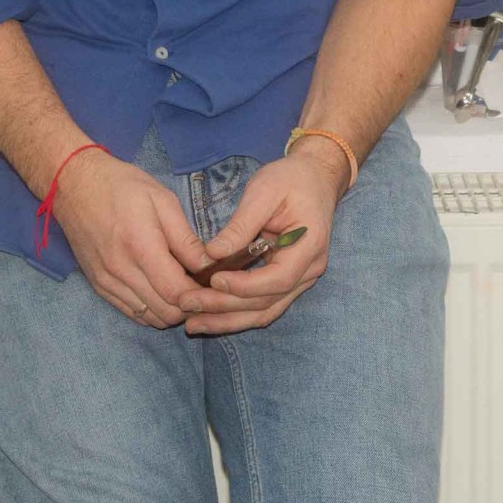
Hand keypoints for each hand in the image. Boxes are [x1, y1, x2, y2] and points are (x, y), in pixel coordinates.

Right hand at [50, 150, 215, 327]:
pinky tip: (157, 289)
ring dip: (169, 309)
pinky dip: (150, 309)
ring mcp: (107, 282)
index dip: (199, 295)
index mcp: (141, 246)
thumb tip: (208, 267)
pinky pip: (131, 313)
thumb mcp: (162, 200)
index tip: (210, 283)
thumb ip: (185, 238)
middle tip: (197, 285)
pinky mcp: (98, 286)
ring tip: (178, 286)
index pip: (176, 293)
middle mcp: (121, 271)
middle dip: (188, 305)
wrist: (73, 184)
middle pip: (165, 312)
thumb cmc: (121, 186)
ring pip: (149, 318)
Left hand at [178, 142, 349, 335]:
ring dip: (228, 320)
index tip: (213, 280)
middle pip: (267, 302)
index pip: (278, 278)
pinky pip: (262, 304)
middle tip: (188, 305)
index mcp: (309, 246)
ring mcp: (300, 279)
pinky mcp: (286, 281)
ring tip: (192, 323)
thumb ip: (241, 224)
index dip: (245, 285)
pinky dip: (236, 312)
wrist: (314, 178)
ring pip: (264, 311)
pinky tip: (210, 316)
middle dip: (225, 307)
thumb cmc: (290, 179)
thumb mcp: (264, 190)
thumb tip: (213, 253)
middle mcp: (308, 270)